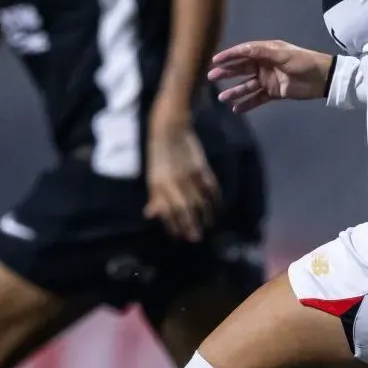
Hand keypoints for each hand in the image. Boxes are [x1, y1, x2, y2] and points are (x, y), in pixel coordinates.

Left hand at [145, 116, 218, 243]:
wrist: (170, 129)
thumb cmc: (159, 155)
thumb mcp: (152, 175)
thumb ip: (154, 196)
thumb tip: (150, 214)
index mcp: (158, 185)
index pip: (166, 211)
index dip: (172, 226)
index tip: (178, 237)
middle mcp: (173, 182)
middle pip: (184, 209)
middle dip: (190, 225)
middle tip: (195, 238)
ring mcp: (189, 175)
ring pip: (199, 201)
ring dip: (204, 216)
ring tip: (208, 226)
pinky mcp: (201, 168)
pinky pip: (211, 188)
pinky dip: (215, 200)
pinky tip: (217, 209)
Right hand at [208, 40, 334, 112]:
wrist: (322, 78)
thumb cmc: (303, 62)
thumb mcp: (283, 54)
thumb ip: (262, 53)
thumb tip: (242, 49)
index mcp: (266, 52)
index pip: (243, 52)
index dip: (229, 56)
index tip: (215, 61)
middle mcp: (264, 64)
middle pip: (241, 69)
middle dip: (227, 73)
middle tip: (211, 77)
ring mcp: (268, 79)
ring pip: (247, 85)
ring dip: (235, 91)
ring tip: (222, 98)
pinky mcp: (273, 93)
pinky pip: (257, 98)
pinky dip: (247, 103)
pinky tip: (236, 109)